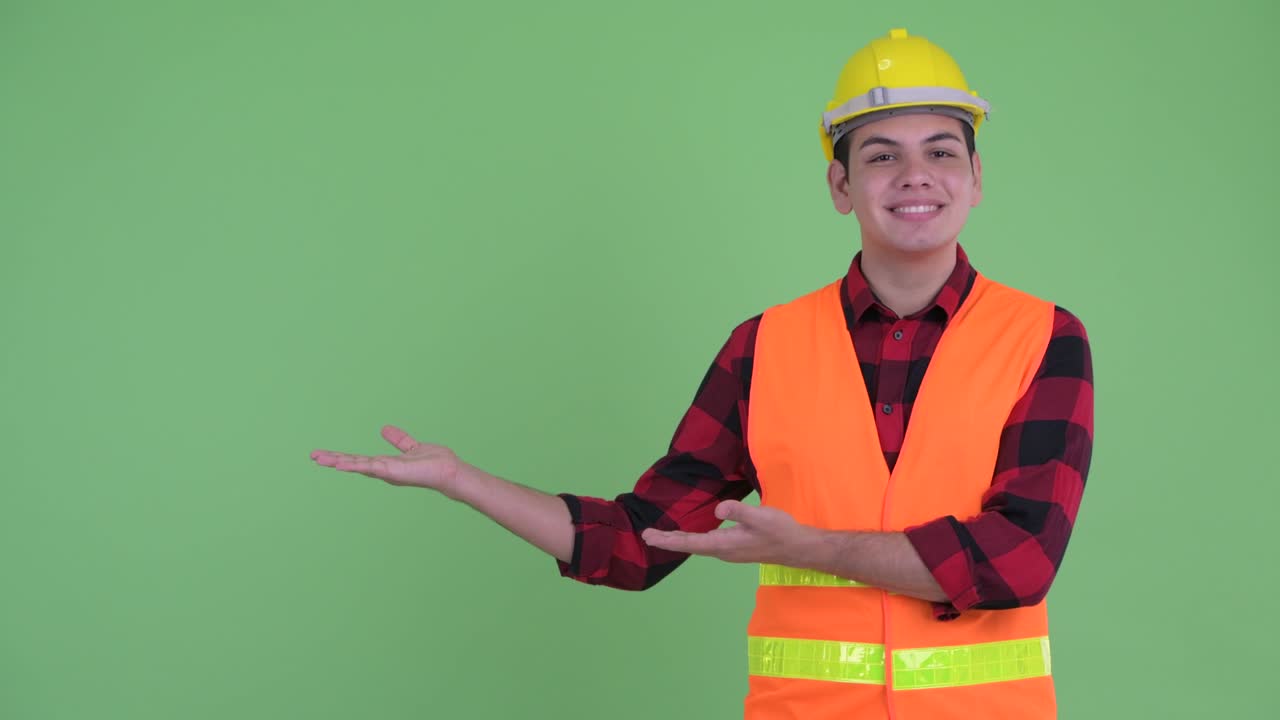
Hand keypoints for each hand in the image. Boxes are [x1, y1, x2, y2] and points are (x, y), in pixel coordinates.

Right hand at [311, 425, 461, 492]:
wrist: (448, 471)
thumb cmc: (434, 462)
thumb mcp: (411, 447)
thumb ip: (398, 439)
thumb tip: (384, 428)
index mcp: (385, 464)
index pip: (358, 459)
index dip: (341, 457)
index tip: (324, 454)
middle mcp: (383, 470)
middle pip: (353, 463)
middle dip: (332, 460)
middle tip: (312, 456)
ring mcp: (386, 472)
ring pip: (357, 465)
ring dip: (338, 462)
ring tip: (319, 459)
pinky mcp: (391, 472)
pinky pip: (369, 467)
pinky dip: (355, 465)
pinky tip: (341, 463)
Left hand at [641, 501, 816, 565]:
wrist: (799, 548)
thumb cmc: (780, 531)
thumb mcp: (761, 517)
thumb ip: (739, 512)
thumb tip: (718, 509)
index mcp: (724, 545)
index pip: (690, 542)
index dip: (668, 540)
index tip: (648, 537)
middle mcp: (723, 551)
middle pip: (690, 545)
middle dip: (668, 540)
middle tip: (646, 535)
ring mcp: (729, 551)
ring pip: (698, 545)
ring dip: (679, 540)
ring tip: (661, 535)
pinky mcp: (736, 547)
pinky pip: (706, 544)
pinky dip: (693, 539)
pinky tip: (690, 535)